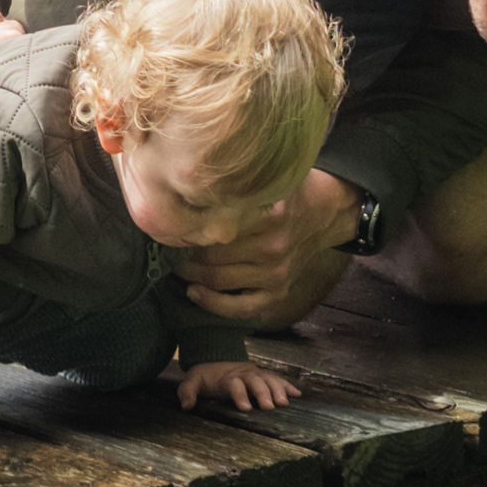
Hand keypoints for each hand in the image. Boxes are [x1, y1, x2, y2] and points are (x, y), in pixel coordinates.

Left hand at [174, 359, 299, 412]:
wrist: (216, 358)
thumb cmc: (206, 376)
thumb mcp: (192, 381)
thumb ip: (187, 391)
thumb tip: (186, 406)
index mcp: (227, 377)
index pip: (234, 384)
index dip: (239, 395)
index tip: (245, 408)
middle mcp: (244, 374)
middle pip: (255, 381)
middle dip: (262, 393)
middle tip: (269, 407)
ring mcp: (256, 374)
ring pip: (269, 379)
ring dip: (278, 389)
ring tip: (285, 403)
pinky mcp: (264, 376)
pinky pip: (278, 379)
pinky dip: (287, 385)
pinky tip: (297, 394)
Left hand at [178, 170, 364, 328]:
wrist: (323, 212)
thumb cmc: (285, 192)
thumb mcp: (266, 178)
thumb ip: (234, 185)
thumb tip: (187, 184)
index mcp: (269, 214)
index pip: (214, 228)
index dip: (183, 229)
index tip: (165, 226)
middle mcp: (273, 246)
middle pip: (211, 256)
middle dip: (181, 254)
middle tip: (163, 247)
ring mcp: (276, 273)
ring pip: (219, 281)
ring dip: (190, 276)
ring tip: (173, 265)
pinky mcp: (279, 291)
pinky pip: (241, 308)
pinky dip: (214, 304)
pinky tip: (195, 293)